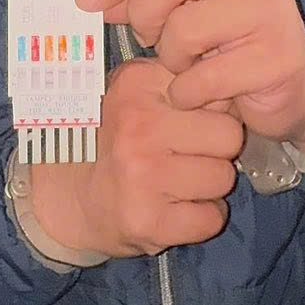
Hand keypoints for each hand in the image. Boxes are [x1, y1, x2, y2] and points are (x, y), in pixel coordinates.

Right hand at [28, 58, 244, 259]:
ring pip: (223, 179)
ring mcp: (142, 174)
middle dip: (217, 151)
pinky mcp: (148, 220)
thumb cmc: (116, 140)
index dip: (211, 112)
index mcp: (137, 85)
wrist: (67, 196)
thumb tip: (237, 95)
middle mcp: (138, 125)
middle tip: (186, 158)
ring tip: (177, 184)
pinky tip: (174, 210)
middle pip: (229, 136)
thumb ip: (184, 86)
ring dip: (209, 187)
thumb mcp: (139, 94)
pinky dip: (200, 220)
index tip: (187, 123)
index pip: (215, 92)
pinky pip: (211, 219)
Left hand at [76, 0, 304, 153]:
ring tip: (190, 65)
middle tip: (149, 38)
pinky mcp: (278, 58)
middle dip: (145, 13)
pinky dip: (188, 93)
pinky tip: (202, 94)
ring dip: (172, 59)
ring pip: (183, 29)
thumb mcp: (183, 8)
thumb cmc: (229, 44)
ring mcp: (273, 9)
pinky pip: (202, 78)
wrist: (294, 90)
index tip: (86, 1)